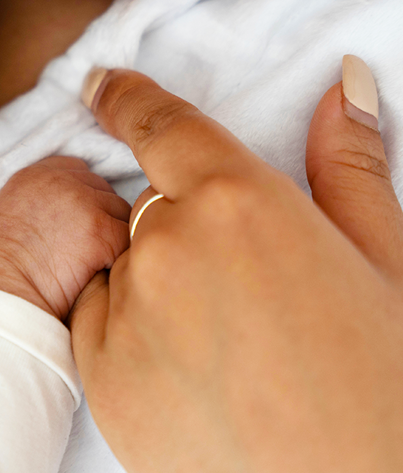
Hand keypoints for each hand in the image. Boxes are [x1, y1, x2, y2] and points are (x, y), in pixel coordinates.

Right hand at [0, 156, 130, 320]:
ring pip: (122, 214)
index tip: (76, 227)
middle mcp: (61, 181)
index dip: (84, 200)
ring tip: (94, 265)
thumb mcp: (7, 217)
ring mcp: (84, 203)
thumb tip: (67, 218)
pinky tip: (102, 275)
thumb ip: (37, 203)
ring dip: (113, 238)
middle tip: (86, 252)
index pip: (79, 172)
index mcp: (35, 175)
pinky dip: (120, 259)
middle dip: (101, 219)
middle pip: (104, 191)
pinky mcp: (101, 231)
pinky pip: (128, 241)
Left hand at [71, 60, 402, 472]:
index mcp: (239, 203)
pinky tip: (189, 374)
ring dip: (160, 285)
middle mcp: (165, 247)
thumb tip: (341, 88)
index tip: (99, 85)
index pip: (161, 125)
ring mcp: (124, 312)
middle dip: (185, 231)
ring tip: (226, 346)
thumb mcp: (385, 263)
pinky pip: (101, 321)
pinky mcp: (99, 374)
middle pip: (150, 210)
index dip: (125, 98)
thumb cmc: (383, 386)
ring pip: (126, 268)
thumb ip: (349, 168)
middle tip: (242, 291)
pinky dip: (131, 330)